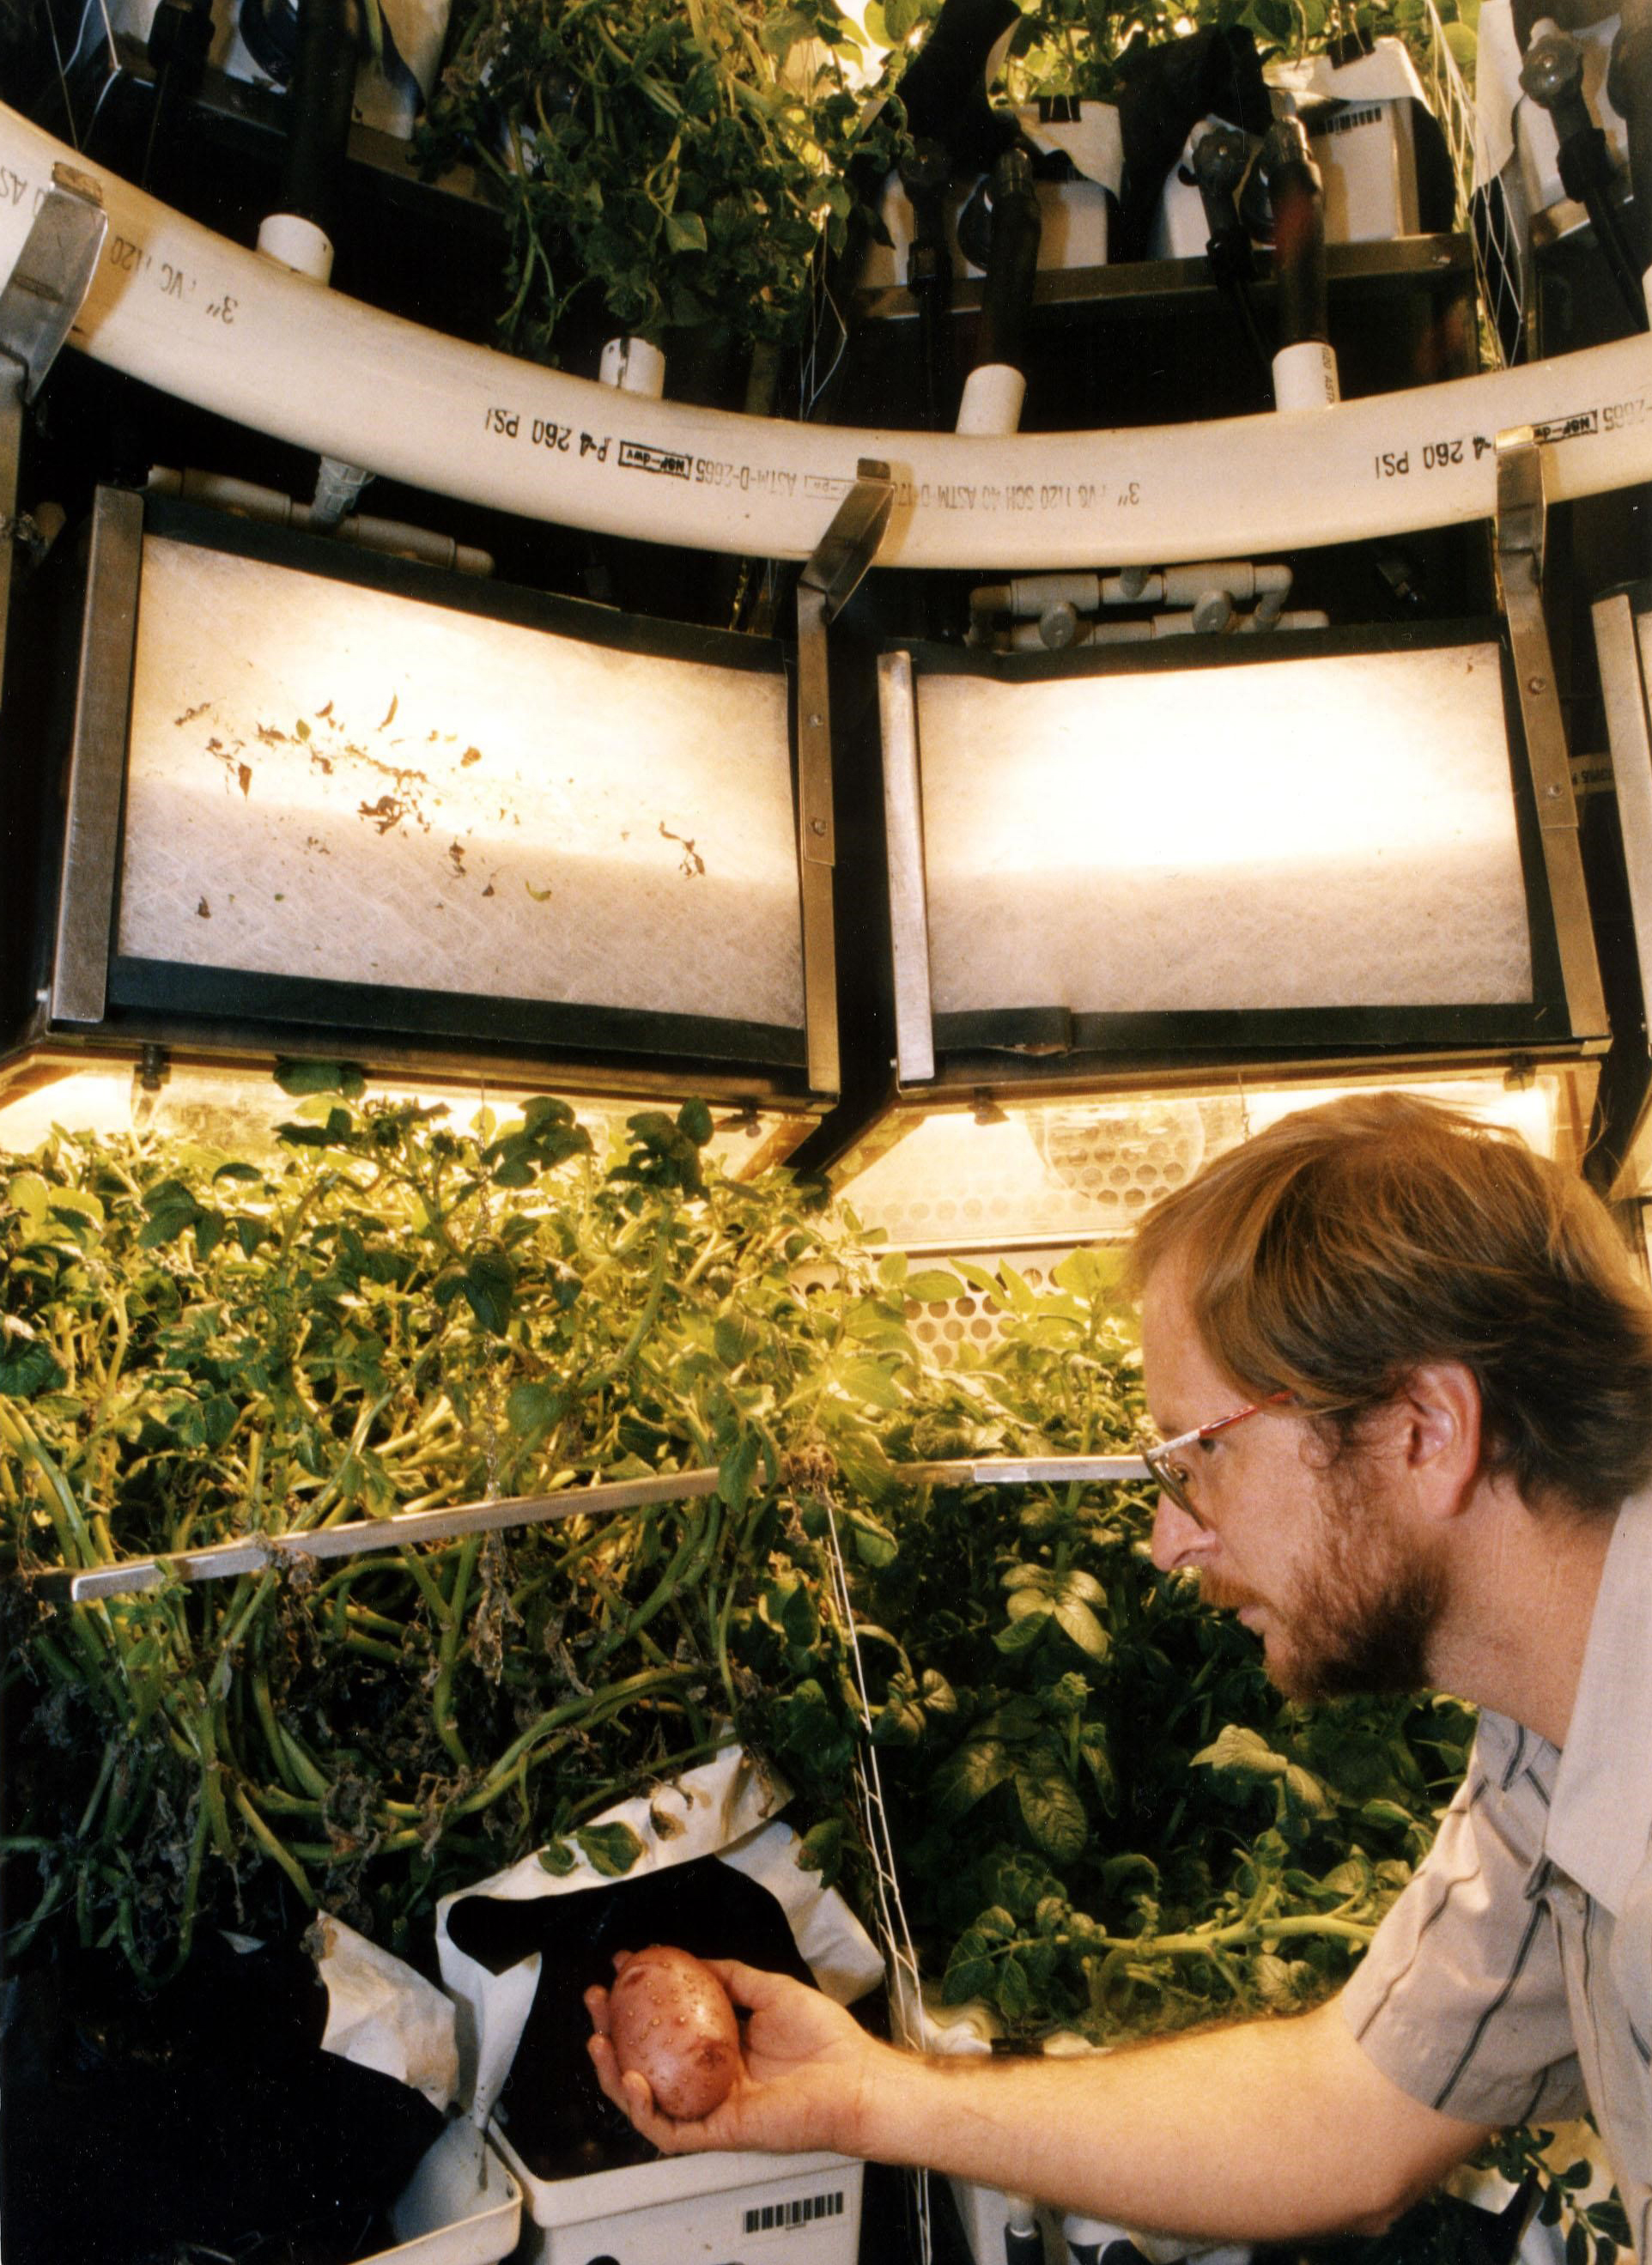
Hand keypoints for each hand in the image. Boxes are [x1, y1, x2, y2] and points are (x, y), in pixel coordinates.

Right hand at [586, 1954, 890, 2158]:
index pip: (666, 2027)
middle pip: (647, 2061)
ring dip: (614, 2073)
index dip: (637, 2000)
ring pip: (648, 2100)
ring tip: (598, 2041)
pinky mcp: (718, 2131)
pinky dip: (644, 2109)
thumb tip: (696, 1960)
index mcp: (722, 2047)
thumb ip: (732, 1977)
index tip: (620, 1968)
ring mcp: (711, 2107)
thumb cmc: (826, 2038)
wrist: (855, 2077)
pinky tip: (632, 2078)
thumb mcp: (770, 1990)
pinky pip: (669, 2129)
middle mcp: (711, 2078)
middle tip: (596, 2003)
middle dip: (613, 2033)